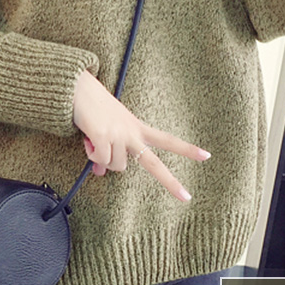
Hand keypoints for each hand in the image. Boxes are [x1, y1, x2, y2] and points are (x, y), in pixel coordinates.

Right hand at [72, 70, 210, 201]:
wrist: (78, 88)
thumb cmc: (92, 106)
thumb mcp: (105, 130)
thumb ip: (107, 151)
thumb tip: (99, 173)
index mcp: (137, 127)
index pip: (167, 139)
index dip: (186, 149)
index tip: (206, 155)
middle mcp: (132, 132)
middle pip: (153, 163)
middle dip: (170, 181)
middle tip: (186, 197)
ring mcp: (118, 134)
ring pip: (115, 166)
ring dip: (101, 159)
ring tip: (93, 140)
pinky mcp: (103, 136)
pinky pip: (100, 161)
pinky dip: (91, 155)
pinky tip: (87, 139)